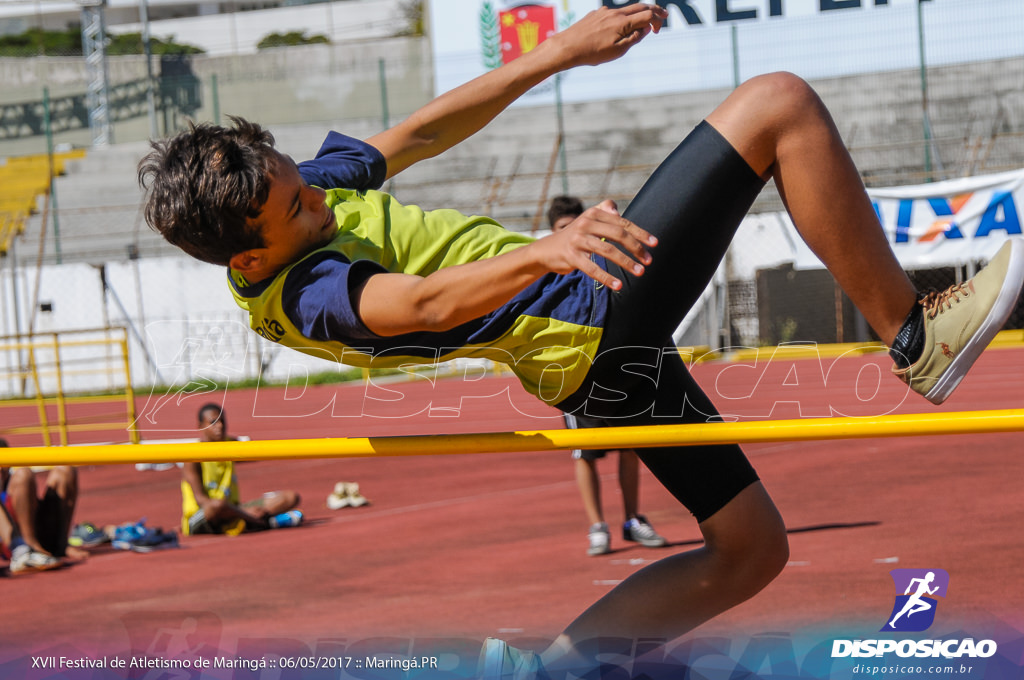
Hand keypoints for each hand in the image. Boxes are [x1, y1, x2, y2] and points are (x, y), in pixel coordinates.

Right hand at [535, 199, 656, 289]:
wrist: (547, 250)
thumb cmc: (574, 236)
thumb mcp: (587, 219)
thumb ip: (603, 210)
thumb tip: (617, 210)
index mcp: (593, 213)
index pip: (622, 222)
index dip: (640, 233)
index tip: (655, 243)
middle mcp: (585, 223)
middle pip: (617, 234)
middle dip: (635, 248)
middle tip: (648, 260)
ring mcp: (577, 240)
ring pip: (607, 250)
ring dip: (626, 263)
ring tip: (640, 272)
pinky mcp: (571, 256)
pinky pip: (592, 268)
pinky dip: (606, 277)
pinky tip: (618, 285)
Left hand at [550, 4, 666, 68]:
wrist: (567, 47)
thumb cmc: (591, 52)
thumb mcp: (617, 51)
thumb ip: (634, 38)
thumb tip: (645, 29)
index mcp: (622, 22)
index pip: (647, 15)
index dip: (657, 20)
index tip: (658, 30)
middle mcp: (614, 13)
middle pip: (640, 6)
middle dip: (653, 10)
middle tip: (663, 15)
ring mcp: (604, 12)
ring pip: (626, 9)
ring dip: (638, 13)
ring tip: (644, 21)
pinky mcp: (596, 14)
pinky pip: (614, 14)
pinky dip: (623, 18)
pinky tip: (620, 28)